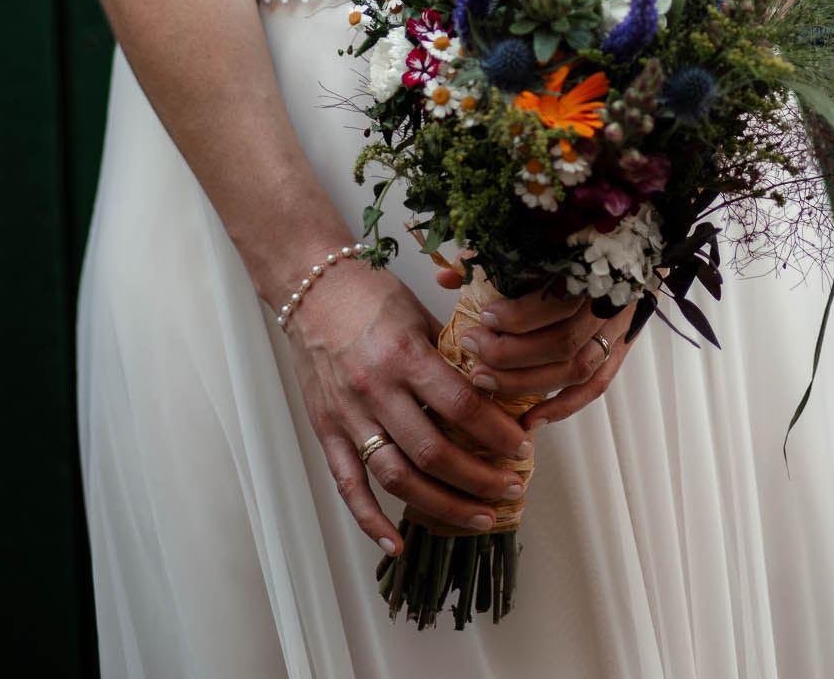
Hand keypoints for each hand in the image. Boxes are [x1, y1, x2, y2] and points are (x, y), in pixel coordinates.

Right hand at [286, 261, 532, 555]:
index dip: (496, 433)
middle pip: (433, 452)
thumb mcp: (421, 313)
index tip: (522, 447)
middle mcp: (375, 390)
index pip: (461, 405)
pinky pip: (348, 485)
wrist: (310, 288)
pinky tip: (397, 544)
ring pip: (397, 477)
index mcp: (405, 354)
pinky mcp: (326, 431)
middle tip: (512, 489)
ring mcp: (348, 415)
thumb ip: (451, 356)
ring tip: (478, 516)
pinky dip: (370, 520)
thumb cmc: (370, 293)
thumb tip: (493, 391)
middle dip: (479, 478)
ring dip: (441, 505)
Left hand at [435, 261, 639, 427]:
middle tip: (473, 349)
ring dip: (527, 382)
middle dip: (510, 353)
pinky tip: (529, 418)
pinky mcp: (620, 352)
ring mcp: (615, 331)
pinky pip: (594, 387)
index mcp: (590, 269)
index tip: (483, 316)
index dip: (517, 315)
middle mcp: (606, 304)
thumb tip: (446, 275)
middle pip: (561, 342)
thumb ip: (493, 256)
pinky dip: (561, 407)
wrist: (634, 248)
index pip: (555, 301)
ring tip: (485, 381)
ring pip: (575, 369)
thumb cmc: (579, 242)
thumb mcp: (540, 240)